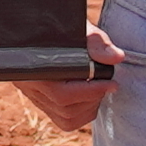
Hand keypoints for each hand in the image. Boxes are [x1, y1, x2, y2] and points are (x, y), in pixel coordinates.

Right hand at [18, 14, 128, 135]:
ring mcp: (32, 95)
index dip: (91, 92)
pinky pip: (62, 121)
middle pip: (66, 109)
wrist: (36, 25)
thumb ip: (95, 42)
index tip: (112, 83)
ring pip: (65, 119)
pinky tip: (90, 97)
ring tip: (99, 89)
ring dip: (89, 109)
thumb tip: (117, 57)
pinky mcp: (39, 101)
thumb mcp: (76, 28)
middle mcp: (28, 84)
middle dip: (93, 99)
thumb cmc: (60, 24)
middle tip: (108, 84)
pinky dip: (81, 115)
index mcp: (33, 67)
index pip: (62, 94)